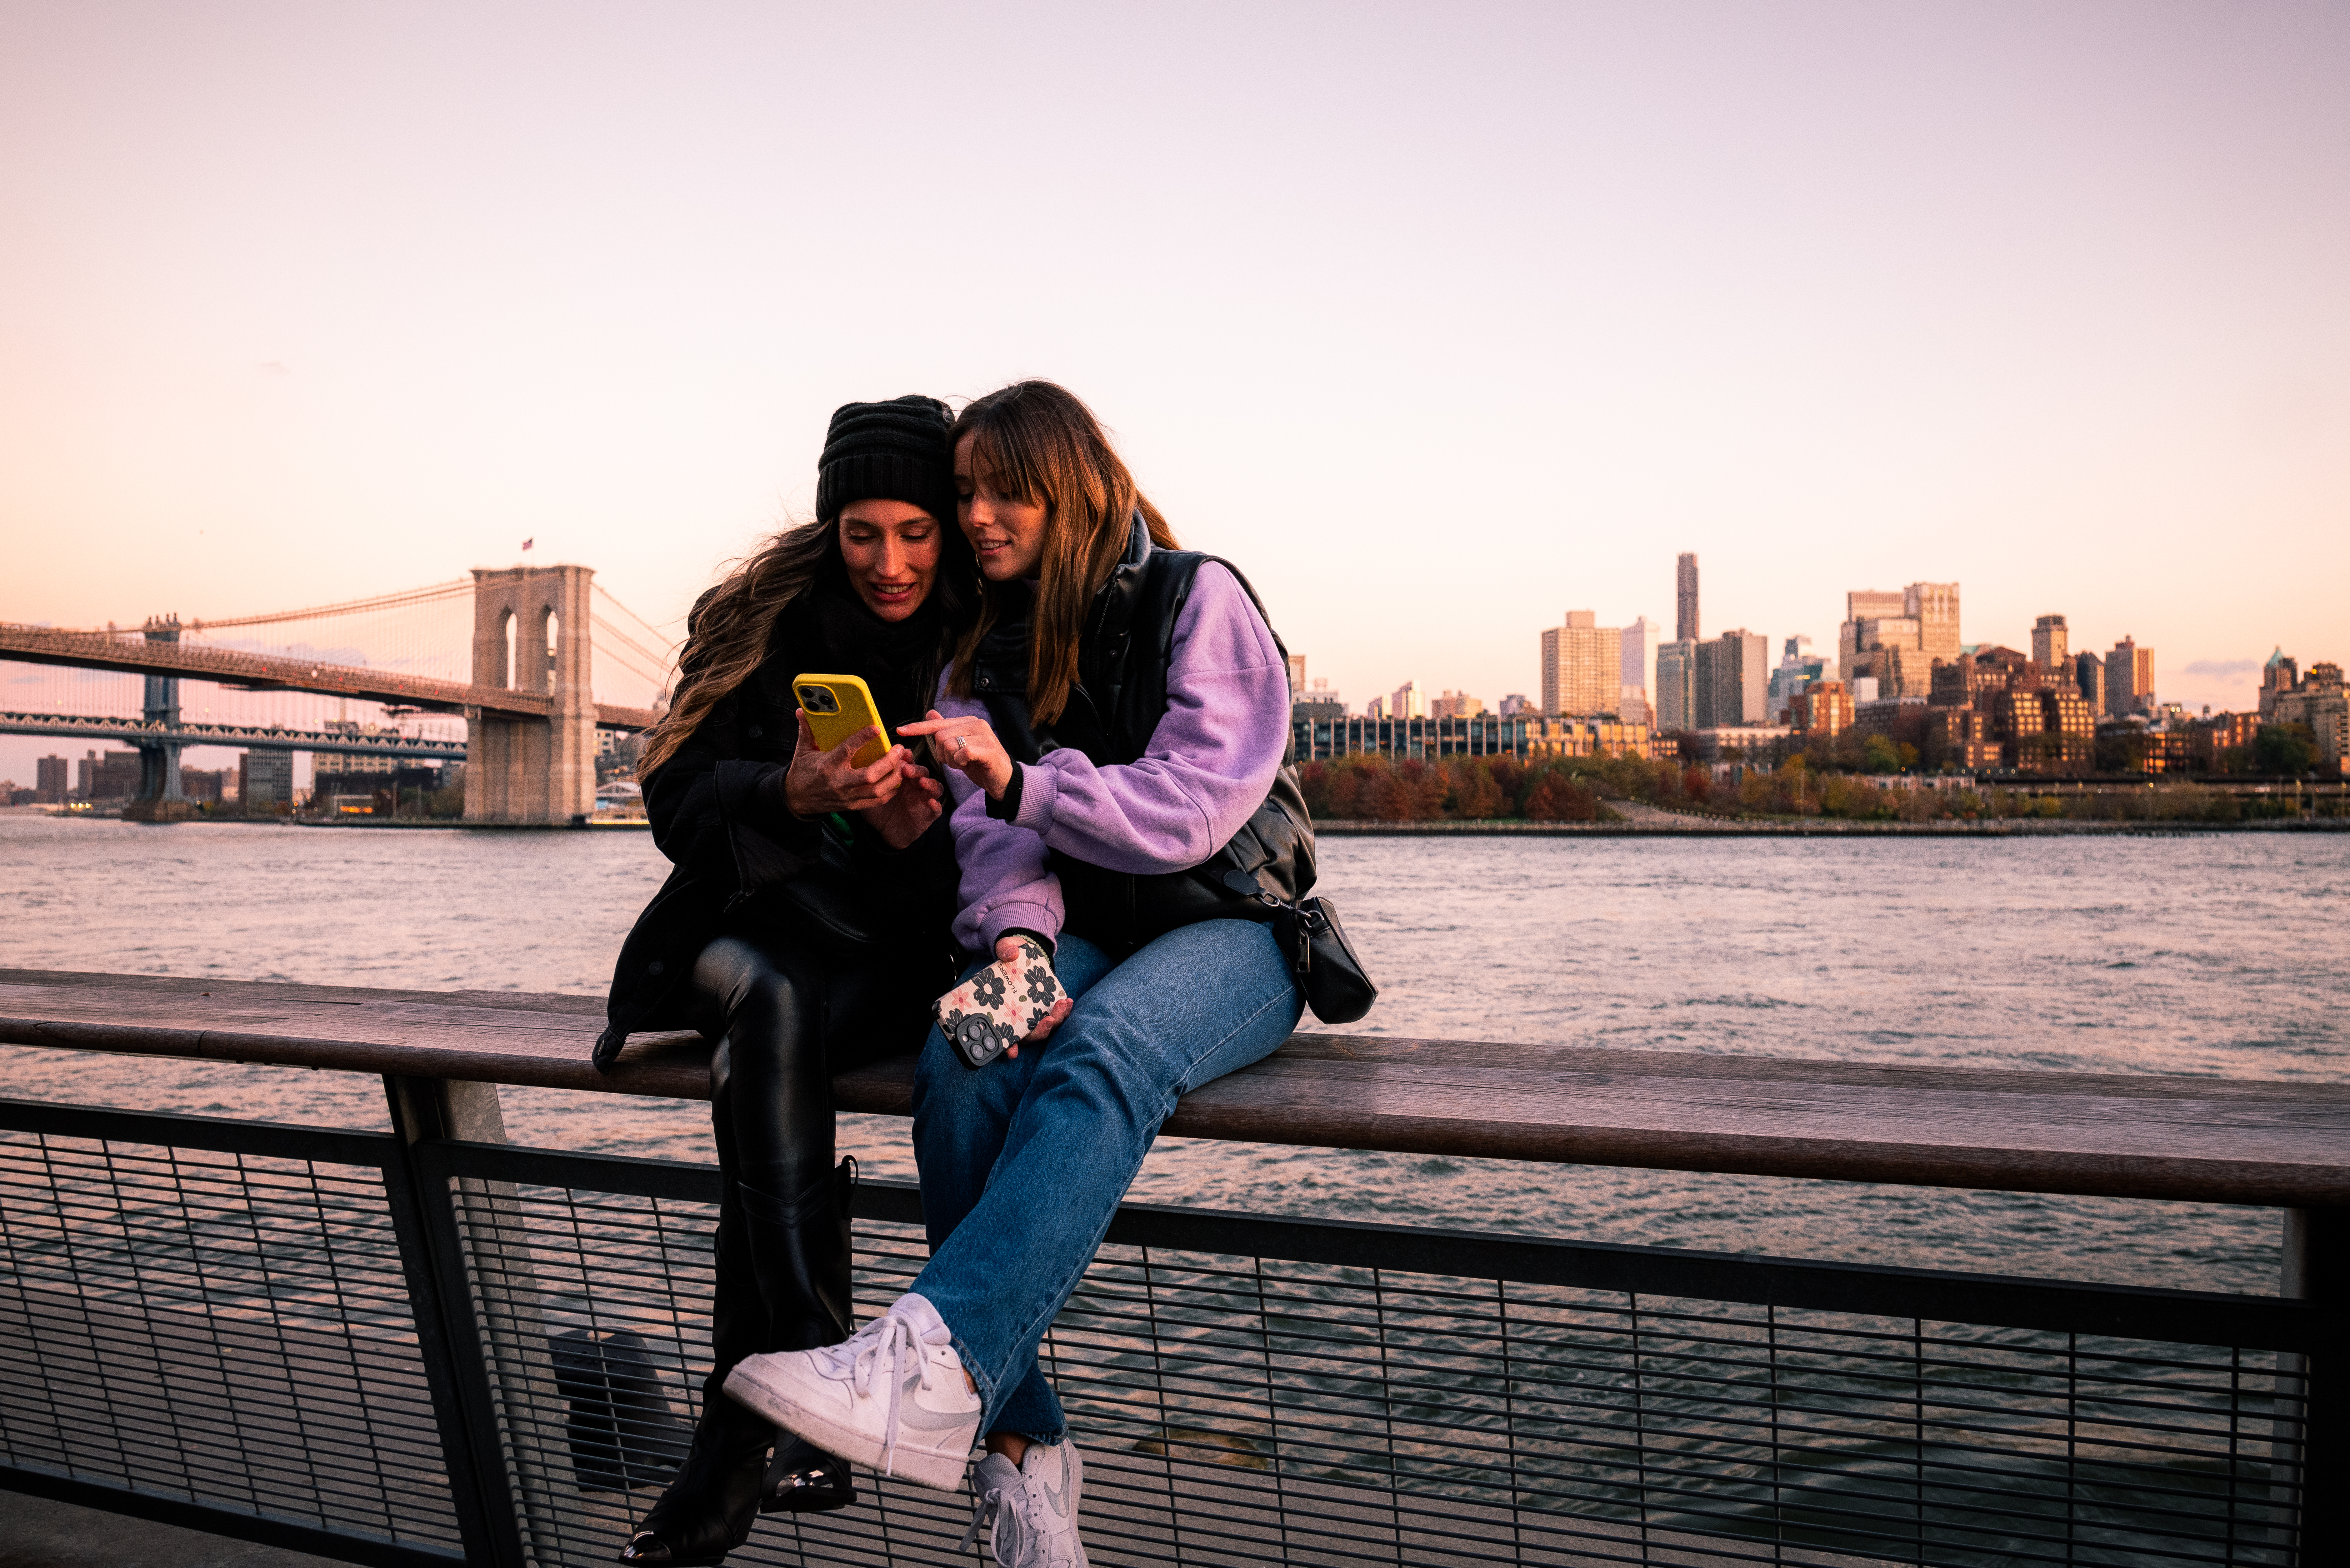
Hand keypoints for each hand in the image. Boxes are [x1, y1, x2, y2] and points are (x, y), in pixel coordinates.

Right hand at [783, 711, 910, 816]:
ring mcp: (848, 796)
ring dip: (894, 777)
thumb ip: (807, 731)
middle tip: (899, 749)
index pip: (846, 751)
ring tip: (902, 762)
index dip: (862, 739)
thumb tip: (802, 711)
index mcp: (827, 766)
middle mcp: (839, 783)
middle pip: (869, 776)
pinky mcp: (854, 805)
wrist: (798, 800)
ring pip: (877, 790)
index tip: (876, 728)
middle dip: (888, 762)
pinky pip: (877, 801)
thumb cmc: (803, 773)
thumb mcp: (803, 751)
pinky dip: (891, 790)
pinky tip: (897, 778)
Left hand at [861, 758, 943, 848]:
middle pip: (923, 773)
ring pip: (935, 788)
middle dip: (917, 769)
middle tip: (907, 769)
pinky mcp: (928, 816)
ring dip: (930, 784)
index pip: (910, 765)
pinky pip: (937, 810)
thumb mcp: (871, 795)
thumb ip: (870, 783)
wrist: (886, 834)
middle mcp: (916, 788)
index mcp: (904, 780)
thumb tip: (861, 767)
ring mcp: (924, 801)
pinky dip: (936, 805)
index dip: (909, 758)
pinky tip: (931, 802)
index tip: (904, 753)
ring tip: (922, 782)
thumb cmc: (880, 812)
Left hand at [898, 710, 1016, 799]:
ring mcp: (984, 736)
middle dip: (942, 754)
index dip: (917, 728)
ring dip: (951, 760)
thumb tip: (930, 712)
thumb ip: (946, 730)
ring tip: (964, 763)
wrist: (1005, 780)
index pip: (937, 723)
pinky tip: (968, 764)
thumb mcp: (959, 747)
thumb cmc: (980, 764)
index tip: (900, 731)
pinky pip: (962, 752)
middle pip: (940, 736)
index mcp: (968, 722)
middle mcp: (977, 724)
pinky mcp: (989, 749)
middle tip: (956, 761)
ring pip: (948, 744)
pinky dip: (960, 762)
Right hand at [997, 934, 1072, 1059]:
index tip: (1011, 1051)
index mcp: (1002, 1008)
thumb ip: (1005, 949)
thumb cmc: (1009, 954)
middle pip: (1028, 1035)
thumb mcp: (1005, 947)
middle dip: (1039, 1031)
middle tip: (1048, 1020)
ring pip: (1044, 1027)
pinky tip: (1067, 1001)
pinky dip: (1062, 1011)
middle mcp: (1018, 1015)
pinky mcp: (1045, 1005)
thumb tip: (1010, 954)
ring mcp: (1033, 1012)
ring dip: (1055, 1021)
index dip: (1007, 1045)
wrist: (1022, 950)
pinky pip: (1055, 1014)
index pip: (1003, 1032)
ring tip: (1063, 1005)